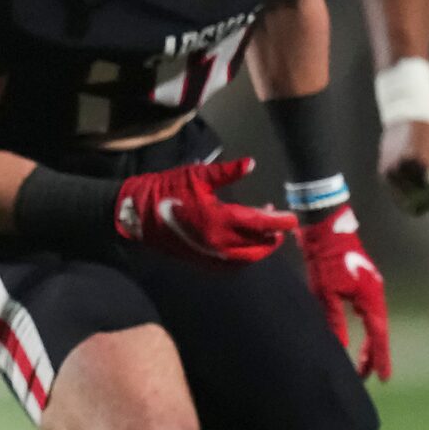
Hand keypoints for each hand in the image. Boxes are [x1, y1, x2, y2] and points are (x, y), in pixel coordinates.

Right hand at [111, 157, 297, 269]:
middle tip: (279, 224)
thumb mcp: (197, 175)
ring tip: (266, 235)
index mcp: (219, 218)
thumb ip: (226, 172)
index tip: (292, 217)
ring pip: (246, 258)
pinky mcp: (201, 260)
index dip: (279, 221)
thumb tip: (251, 164)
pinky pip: (231, 265)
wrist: (136, 214)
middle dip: (273, 235)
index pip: (260, 223)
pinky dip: (244, 258)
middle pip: (258, 245)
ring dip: (261, 249)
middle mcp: (218, 241)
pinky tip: (245, 247)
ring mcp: (210, 254)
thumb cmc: (167, 190)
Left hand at [296, 200, 389, 378]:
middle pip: (377, 331)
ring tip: (360, 361)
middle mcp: (375, 294)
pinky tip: (355, 334)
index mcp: (371, 299)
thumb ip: (334, 320)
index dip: (380, 358)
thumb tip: (340, 344)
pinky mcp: (361, 282)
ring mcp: (370, 287)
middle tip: (365, 375)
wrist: (326, 230)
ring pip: (372, 321)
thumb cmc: (326, 260)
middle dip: (372, 353)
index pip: (378, 336)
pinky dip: (362, 325)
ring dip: (368, 341)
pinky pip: (365, 310)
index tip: (383, 378)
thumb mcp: (325, 294)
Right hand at [373, 57, 428, 216]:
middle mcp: (402, 166)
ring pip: (409, 201)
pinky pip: (398, 196)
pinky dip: (409, 194)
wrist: (406, 109)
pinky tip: (416, 181)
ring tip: (428, 181)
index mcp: (423, 157)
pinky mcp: (383, 174)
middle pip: (423, 200)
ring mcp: (390, 171)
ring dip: (421, 198)